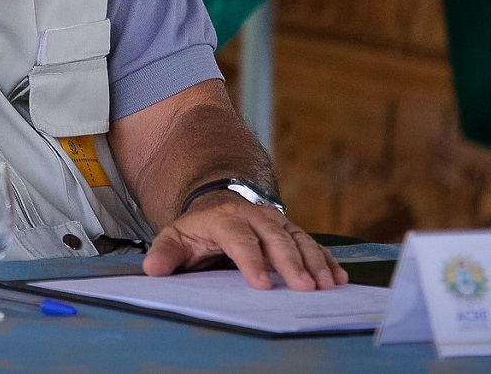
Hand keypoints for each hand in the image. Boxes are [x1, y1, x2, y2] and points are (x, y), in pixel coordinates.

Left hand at [142, 191, 348, 290]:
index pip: (240, 239)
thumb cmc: (198, 228)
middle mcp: (256, 217)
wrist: (218, 202)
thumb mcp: (176, 236)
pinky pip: (312, 244)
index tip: (261, 284)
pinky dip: (326, 260)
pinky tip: (338, 278)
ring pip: (299, 239)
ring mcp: (277, 222)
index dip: (251, 261)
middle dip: (292, 263)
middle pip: (276, 238)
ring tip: (327, 285)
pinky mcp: (291, 231)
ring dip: (315, 262)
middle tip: (304, 288)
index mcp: (226, 218)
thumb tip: (152, 268)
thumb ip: (166, 253)